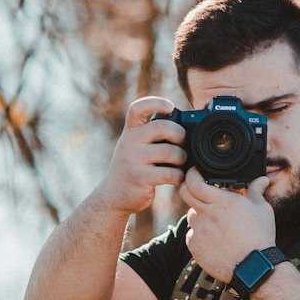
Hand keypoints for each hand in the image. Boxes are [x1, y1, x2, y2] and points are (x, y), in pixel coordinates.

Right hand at [97, 97, 186, 215]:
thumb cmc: (133, 168)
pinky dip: (178, 176)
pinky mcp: (140, 178)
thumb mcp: (135, 147)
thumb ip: (151, 136)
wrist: (113, 196)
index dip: (156, 103)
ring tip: (180, 164)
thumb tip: (185, 128)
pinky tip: (176, 178)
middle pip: (162, 127)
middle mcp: (129, 142)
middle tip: (182, 144)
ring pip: (170, 152)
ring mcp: (133, 160)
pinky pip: (170, 173)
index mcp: (130, 131)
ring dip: (182, 158)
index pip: (138, 108)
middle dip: (180, 134)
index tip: (170, 107)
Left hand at [179, 167, 274, 282]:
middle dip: (188, 188)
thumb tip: (262, 179)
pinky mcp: (194, 247)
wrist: (253, 267)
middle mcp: (206, 214)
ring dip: (199, 215)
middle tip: (198, 191)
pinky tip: (215, 240)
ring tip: (216, 224)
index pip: (194, 182)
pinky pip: (192, 235)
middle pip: (184, 194)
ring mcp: (198, 231)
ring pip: (191, 216)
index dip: (191, 174)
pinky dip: (200, 234)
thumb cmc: (259, 236)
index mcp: (221, 202)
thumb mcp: (262, 210)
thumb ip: (256, 191)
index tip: (194, 172)